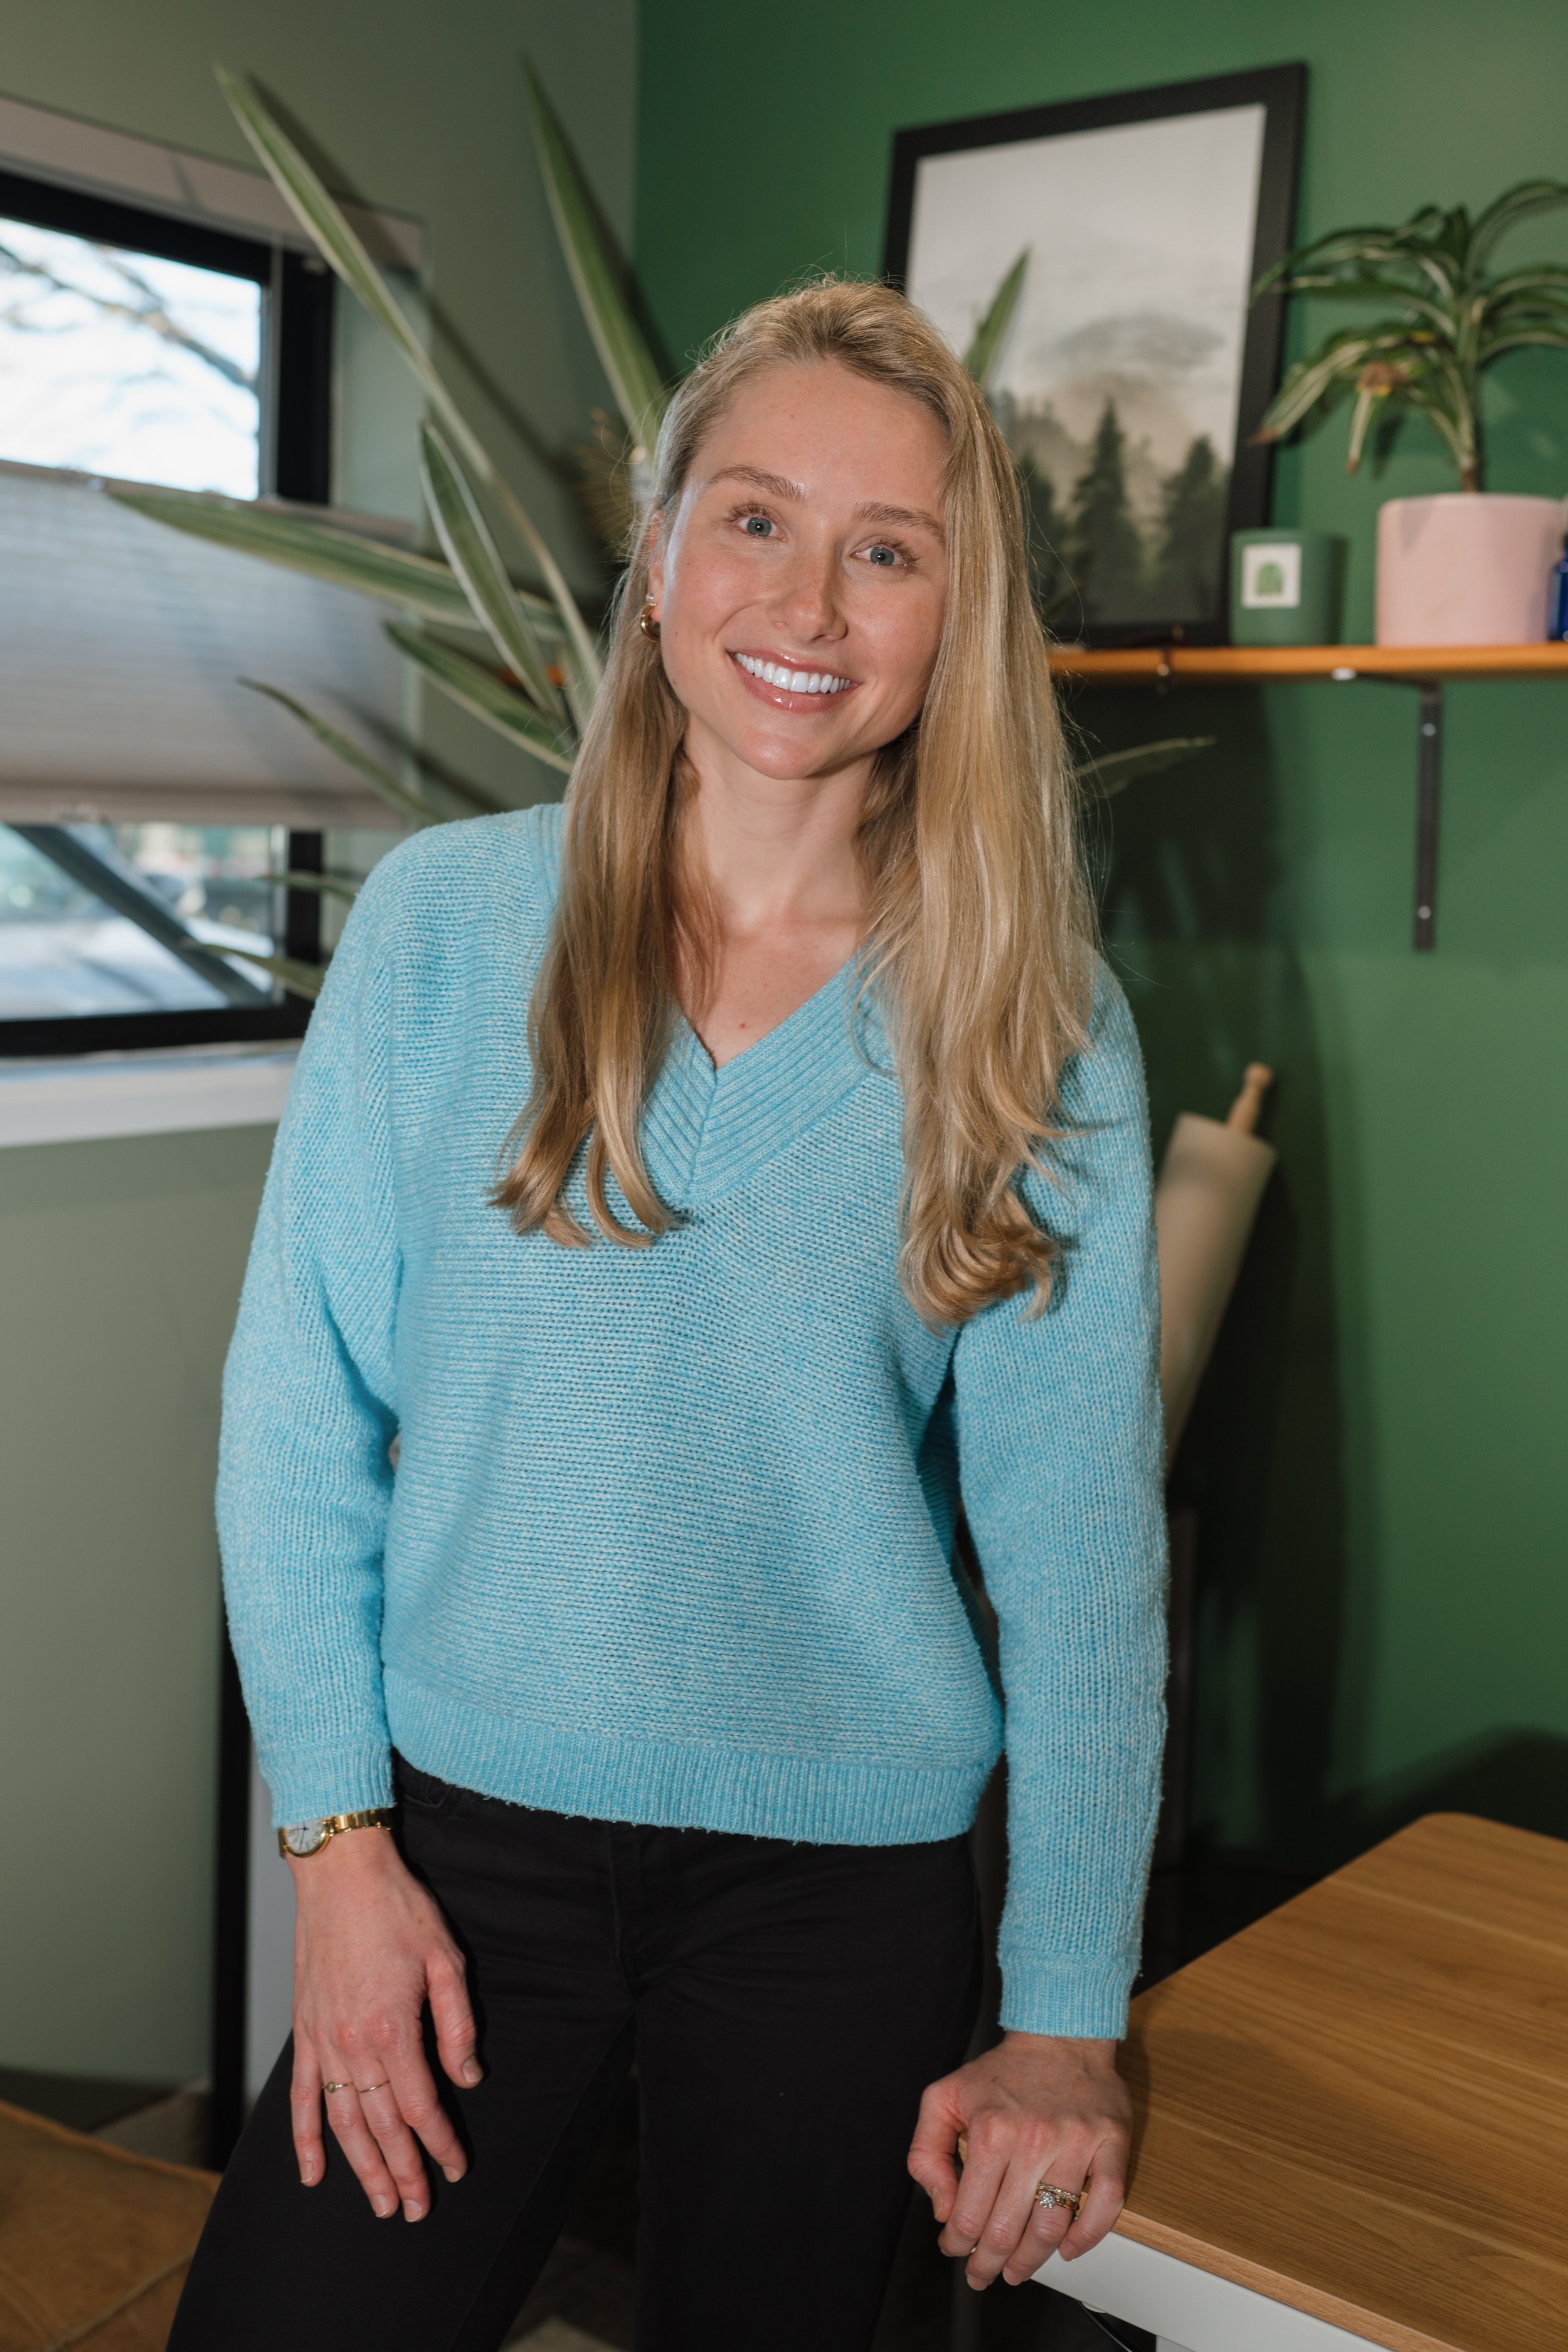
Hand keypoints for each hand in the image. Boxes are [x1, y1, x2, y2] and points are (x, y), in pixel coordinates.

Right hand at [288, 1827, 480, 2219]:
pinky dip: (304, 2137)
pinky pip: (303, 2095)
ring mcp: (322, 2040)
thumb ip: (458, 2024)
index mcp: (394, 2029)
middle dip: (402, 2172)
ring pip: (341, 2121)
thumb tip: (468, 2077)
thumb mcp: (446, 1959)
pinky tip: (312, 2172)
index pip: (421, 2105)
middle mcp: (353, 2043)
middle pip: (380, 2126)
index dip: (439, 2142)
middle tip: (416, 2209)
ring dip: (361, 2168)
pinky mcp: (303, 2030)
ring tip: (379, 2203)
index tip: (455, 2167)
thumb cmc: (398, 1909)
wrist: (341, 1874)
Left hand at [908, 2031, 1129, 2289]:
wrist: (1059, 2033)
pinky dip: (1089, 2236)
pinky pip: (1107, 2203)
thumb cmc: (1002, 2071)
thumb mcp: (944, 2098)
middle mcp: (1033, 2139)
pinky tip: (1068, 2249)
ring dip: (1033, 2261)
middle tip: (984, 2274)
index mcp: (991, 2130)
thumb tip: (942, 2209)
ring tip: (1018, 2271)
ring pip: (1053, 2226)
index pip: (968, 2214)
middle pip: (1009, 2230)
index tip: (956, 2251)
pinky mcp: (1111, 2142)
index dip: (958, 2244)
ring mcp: (1076, 2142)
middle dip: (990, 2263)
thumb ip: (927, 2153)